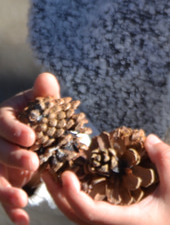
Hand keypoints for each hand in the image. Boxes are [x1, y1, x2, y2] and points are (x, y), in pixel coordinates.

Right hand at [0, 73, 60, 224]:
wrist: (34, 135)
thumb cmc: (39, 114)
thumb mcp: (43, 103)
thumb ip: (45, 94)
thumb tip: (45, 78)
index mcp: (3, 118)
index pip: (2, 123)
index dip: (14, 130)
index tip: (31, 138)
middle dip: (12, 158)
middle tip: (33, 162)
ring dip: (5, 191)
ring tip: (22, 199)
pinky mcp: (2, 181)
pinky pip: (3, 196)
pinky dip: (12, 210)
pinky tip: (23, 220)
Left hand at [44, 135, 169, 224]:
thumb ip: (165, 160)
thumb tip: (149, 139)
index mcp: (122, 223)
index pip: (89, 212)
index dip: (74, 194)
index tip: (67, 175)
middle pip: (73, 215)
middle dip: (58, 192)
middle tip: (50, 166)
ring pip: (76, 215)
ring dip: (64, 195)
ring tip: (58, 170)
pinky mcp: (112, 224)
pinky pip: (86, 213)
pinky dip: (76, 197)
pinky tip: (77, 180)